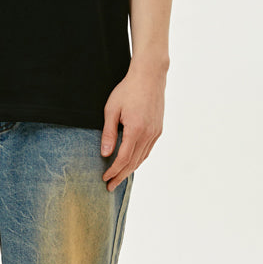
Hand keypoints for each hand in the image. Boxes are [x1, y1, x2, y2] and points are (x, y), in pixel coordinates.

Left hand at [101, 59, 165, 189]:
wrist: (149, 76)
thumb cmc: (127, 90)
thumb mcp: (111, 110)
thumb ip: (108, 133)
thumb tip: (105, 154)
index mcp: (135, 130)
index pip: (123, 158)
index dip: (113, 170)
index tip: (104, 178)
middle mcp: (148, 134)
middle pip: (133, 163)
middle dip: (120, 176)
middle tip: (110, 186)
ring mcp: (155, 133)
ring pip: (142, 158)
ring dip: (130, 170)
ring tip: (119, 178)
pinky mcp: (158, 130)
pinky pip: (148, 150)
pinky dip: (139, 160)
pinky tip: (131, 163)